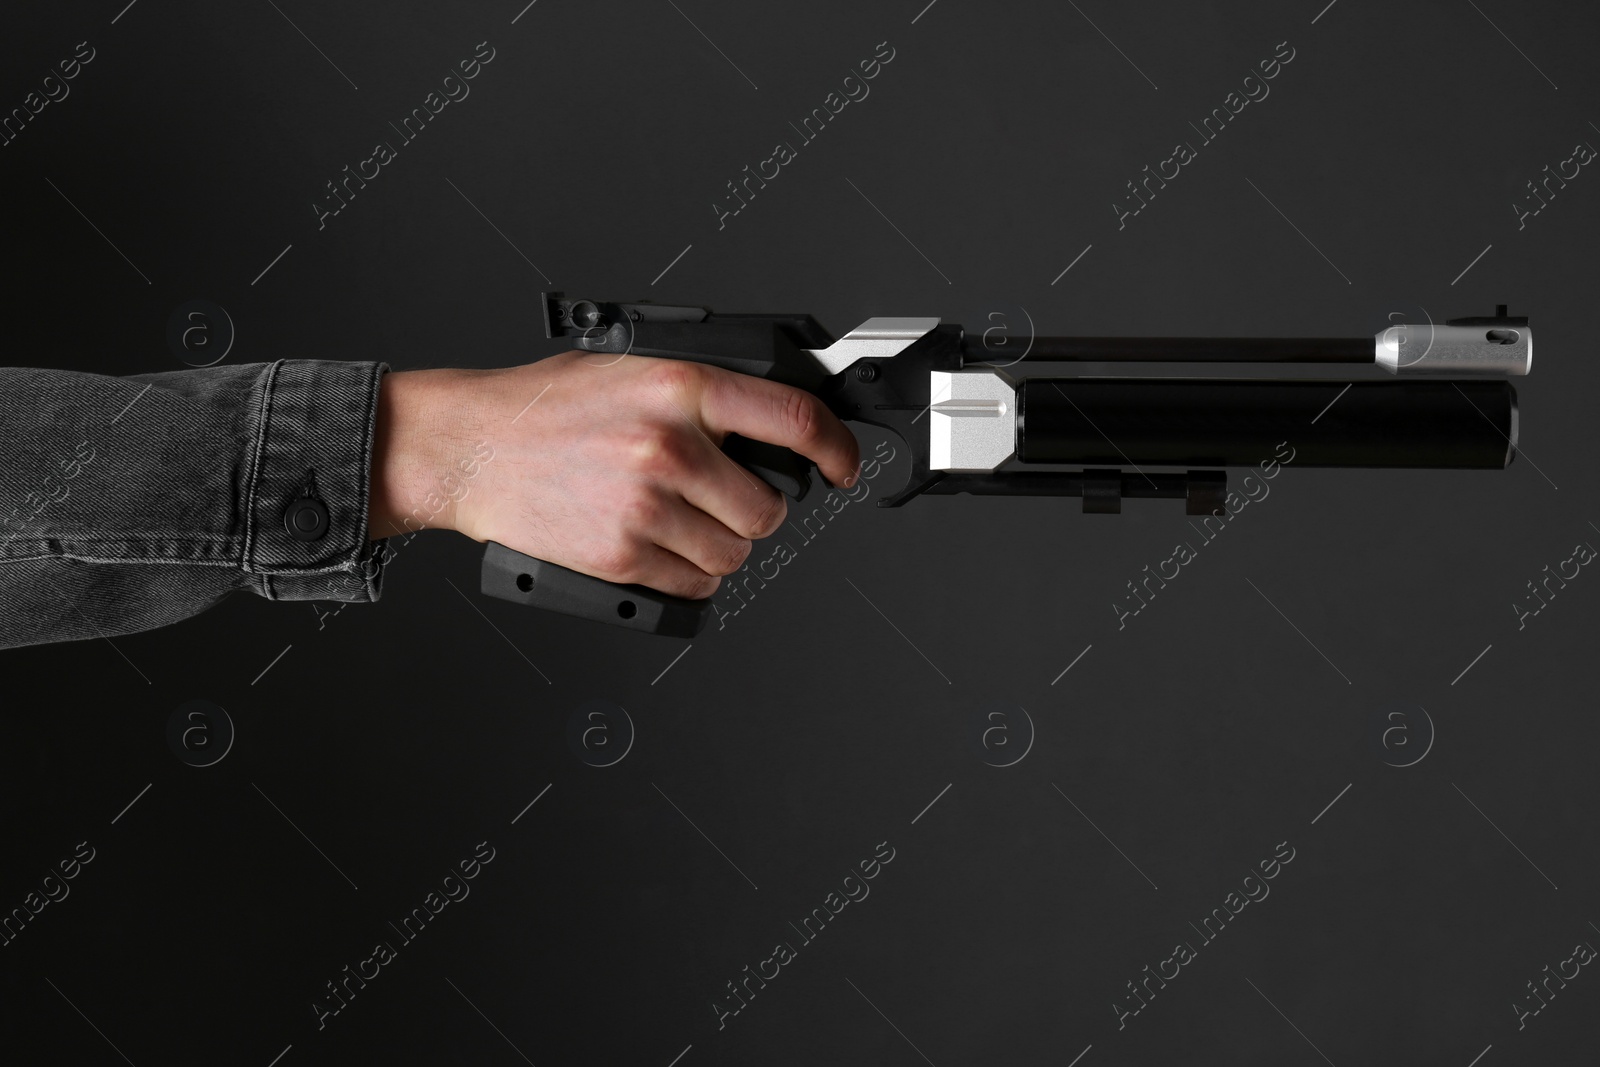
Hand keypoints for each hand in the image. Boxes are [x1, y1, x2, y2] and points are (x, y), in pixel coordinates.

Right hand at [368, 354, 860, 598]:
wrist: (470, 445)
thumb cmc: (543, 405)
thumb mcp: (630, 366)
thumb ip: (700, 392)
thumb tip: (767, 422)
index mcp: (682, 386)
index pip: (795, 418)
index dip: (836, 449)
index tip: (843, 466)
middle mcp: (671, 444)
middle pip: (769, 507)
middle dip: (754, 511)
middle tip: (721, 499)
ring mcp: (647, 504)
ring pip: (735, 552)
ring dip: (720, 546)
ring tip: (678, 520)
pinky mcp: (622, 554)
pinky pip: (695, 584)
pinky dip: (687, 575)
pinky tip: (656, 545)